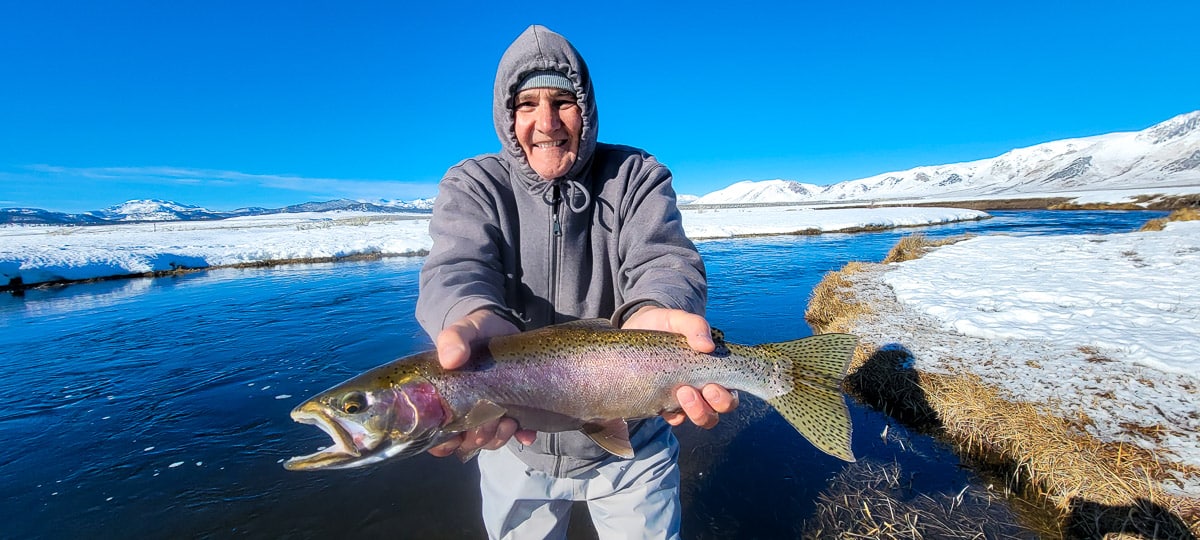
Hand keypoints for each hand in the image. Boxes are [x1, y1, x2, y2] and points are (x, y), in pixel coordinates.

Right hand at [427, 309, 535, 456]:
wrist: (503, 325)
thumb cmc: (475, 331)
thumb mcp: (462, 330)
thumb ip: (452, 339)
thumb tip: (451, 359)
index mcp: (447, 401)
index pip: (438, 436)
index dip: (443, 444)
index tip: (455, 436)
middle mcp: (468, 411)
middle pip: (468, 442)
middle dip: (479, 437)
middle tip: (489, 418)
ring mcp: (493, 412)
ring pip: (491, 440)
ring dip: (499, 437)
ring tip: (508, 421)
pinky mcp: (516, 409)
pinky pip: (519, 432)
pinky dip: (523, 435)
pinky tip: (527, 433)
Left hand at [622, 307, 738, 428]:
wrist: (634, 329)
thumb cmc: (663, 324)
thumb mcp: (677, 319)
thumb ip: (694, 325)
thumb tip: (708, 346)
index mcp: (712, 368)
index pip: (730, 392)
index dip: (726, 398)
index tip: (710, 386)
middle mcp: (703, 386)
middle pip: (719, 410)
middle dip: (711, 407)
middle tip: (691, 390)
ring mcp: (684, 397)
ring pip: (702, 418)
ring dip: (696, 412)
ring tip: (680, 393)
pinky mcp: (664, 403)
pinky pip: (675, 418)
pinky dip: (674, 416)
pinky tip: (663, 408)